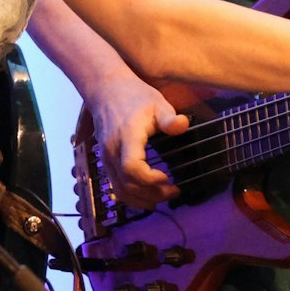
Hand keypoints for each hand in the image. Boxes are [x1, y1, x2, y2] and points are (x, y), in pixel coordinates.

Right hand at [70, 73, 183, 209]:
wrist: (106, 91)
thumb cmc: (135, 96)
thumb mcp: (157, 103)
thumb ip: (169, 118)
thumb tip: (183, 125)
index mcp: (127, 137)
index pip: (132, 168)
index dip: (150, 180)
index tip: (168, 178)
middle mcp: (112, 152)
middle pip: (127, 185)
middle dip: (152, 194)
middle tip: (174, 191)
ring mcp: (106, 159)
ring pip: (120, 191)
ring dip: (142, 200)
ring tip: (163, 196)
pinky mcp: (106, 162)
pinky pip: (116, 187)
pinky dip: (132, 197)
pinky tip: (148, 196)